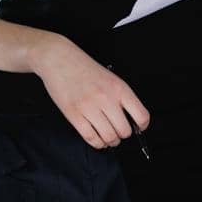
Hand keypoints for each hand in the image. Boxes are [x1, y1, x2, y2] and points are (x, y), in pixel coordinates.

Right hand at [33, 32, 148, 148]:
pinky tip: (97, 139)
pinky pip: (90, 137)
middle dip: (122, 135)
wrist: (59, 59)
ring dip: (110, 141)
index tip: (138, 127)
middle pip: (124, 131)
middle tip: (118, 132)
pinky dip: (96, 143)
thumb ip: (121, 97)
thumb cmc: (83, 68)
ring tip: (108, 137)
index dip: (142, 126)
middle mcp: (106, 98)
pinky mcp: (73, 114)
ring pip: (108, 137)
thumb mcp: (110, 78)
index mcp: (119, 88)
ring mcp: (89, 107)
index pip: (141, 116)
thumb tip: (130, 120)